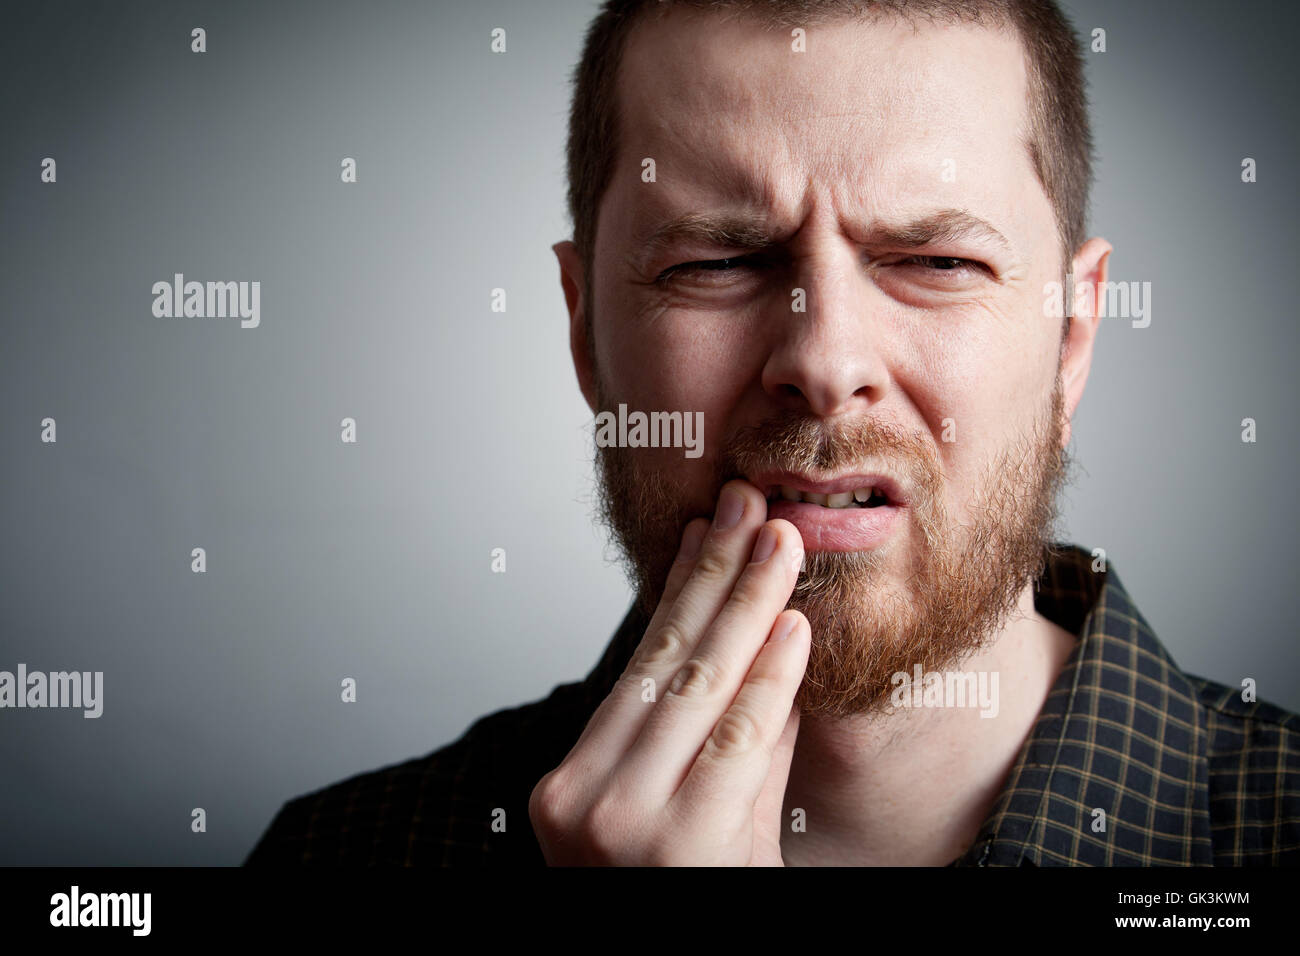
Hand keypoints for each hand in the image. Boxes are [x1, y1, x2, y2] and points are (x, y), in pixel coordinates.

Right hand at [529, 479, 809, 864]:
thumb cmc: (688, 900)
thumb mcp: (689, 817)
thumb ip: (719, 737)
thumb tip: (761, 637)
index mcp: (569, 786)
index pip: (635, 664)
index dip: (676, 590)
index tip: (706, 528)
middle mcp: (582, 797)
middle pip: (662, 661)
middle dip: (712, 573)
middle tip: (748, 502)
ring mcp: (624, 822)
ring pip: (697, 687)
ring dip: (744, 603)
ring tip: (778, 539)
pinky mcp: (680, 843)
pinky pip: (738, 741)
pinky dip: (770, 678)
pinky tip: (791, 625)